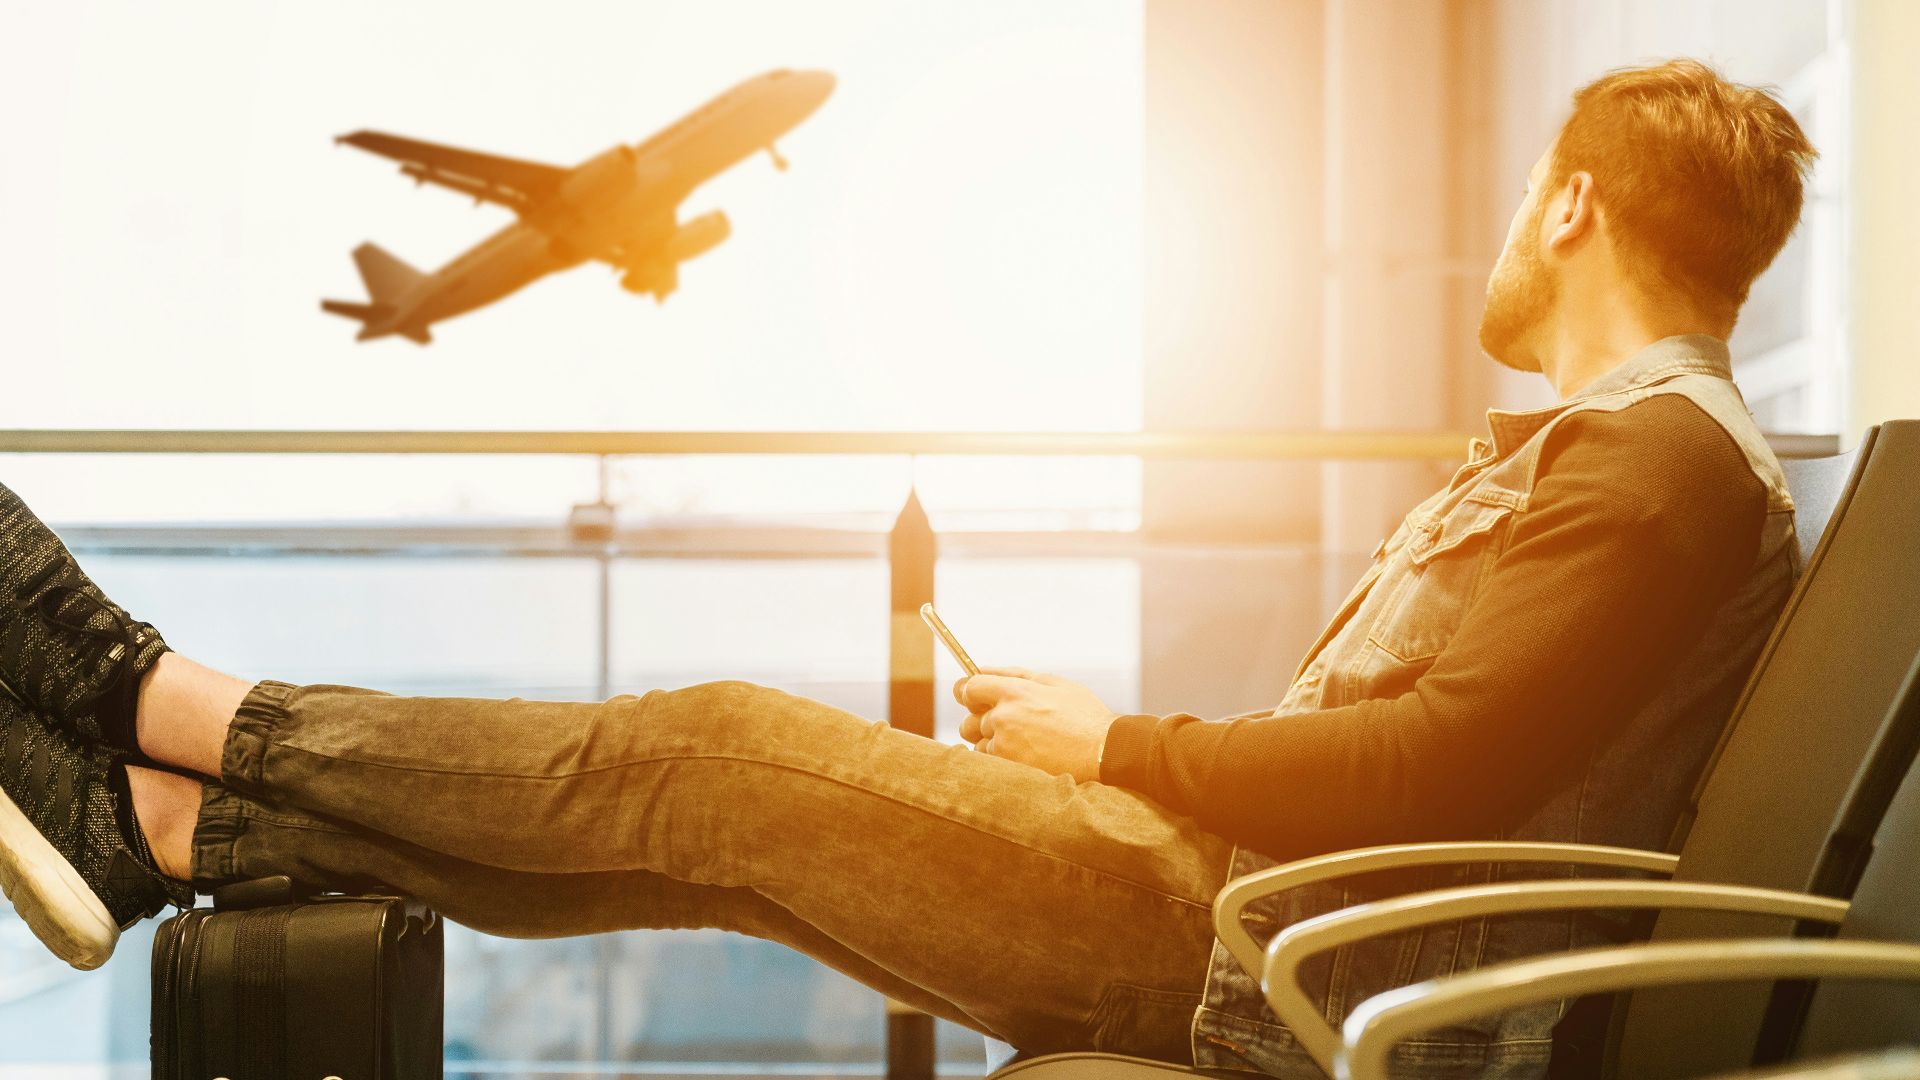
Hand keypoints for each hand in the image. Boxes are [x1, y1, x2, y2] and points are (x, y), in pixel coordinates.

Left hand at [955, 666, 1115, 781]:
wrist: (1102, 752)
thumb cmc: (1082, 715)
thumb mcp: (1054, 683)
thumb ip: (1013, 674)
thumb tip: (980, 668)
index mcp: (1014, 692)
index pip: (969, 688)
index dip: (969, 693)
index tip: (976, 699)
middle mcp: (1004, 718)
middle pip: (969, 720)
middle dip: (982, 722)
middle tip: (1010, 725)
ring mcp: (1004, 745)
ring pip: (979, 744)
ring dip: (992, 743)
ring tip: (1024, 743)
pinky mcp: (1008, 768)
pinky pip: (990, 763)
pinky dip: (1002, 760)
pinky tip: (1027, 756)